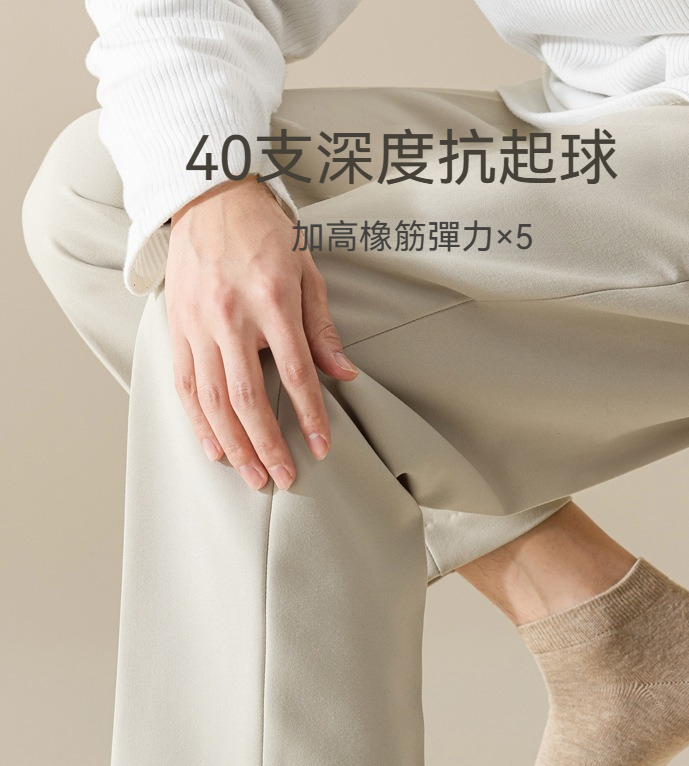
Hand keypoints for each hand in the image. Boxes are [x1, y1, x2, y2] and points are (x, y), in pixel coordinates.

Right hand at [165, 176, 358, 490]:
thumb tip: (344, 375)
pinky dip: (199, 422)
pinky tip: (215, 449)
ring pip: (213, 400)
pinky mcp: (176, 327)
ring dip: (234, 445)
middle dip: (268, 446)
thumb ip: (321, 327)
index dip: (310, 417)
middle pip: (249, 399)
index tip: (322, 448)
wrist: (208, 194)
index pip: (295, 373)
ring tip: (252, 476)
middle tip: (284, 478)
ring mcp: (198, 325)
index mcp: (272, 300)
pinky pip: (185, 385)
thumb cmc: (265, 233)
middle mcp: (231, 316)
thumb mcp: (306, 270)